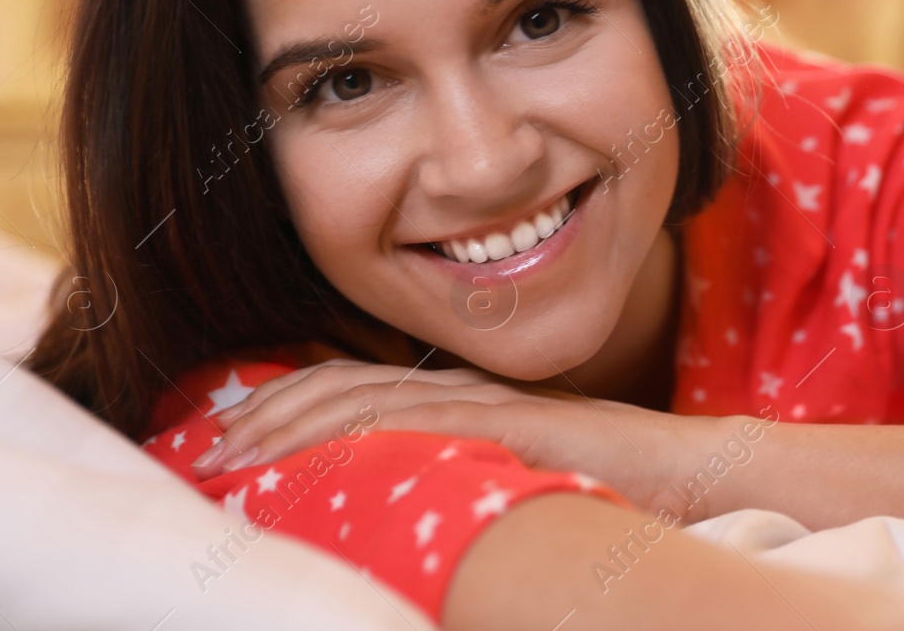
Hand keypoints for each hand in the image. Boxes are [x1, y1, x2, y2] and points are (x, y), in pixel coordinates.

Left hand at [191, 359, 716, 516]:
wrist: (693, 470)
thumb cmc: (612, 483)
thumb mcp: (515, 482)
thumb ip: (462, 482)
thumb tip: (401, 519)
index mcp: (461, 401)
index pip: (358, 387)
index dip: (290, 405)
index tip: (232, 440)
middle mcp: (466, 390)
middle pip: (348, 385)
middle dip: (272, 411)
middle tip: (211, 446)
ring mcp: (489, 403)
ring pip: (374, 398)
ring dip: (297, 423)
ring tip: (239, 453)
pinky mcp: (516, 424)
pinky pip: (428, 423)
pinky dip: (368, 435)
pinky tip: (324, 454)